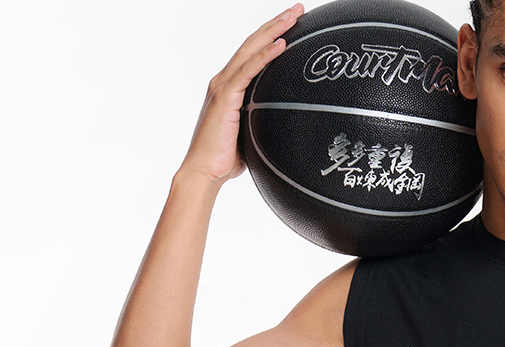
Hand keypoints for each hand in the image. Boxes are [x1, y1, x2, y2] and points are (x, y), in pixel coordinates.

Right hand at [179, 3, 303, 184]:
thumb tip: (289, 128)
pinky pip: (248, 71)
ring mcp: (223, 86)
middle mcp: (225, 80)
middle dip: (277, 23)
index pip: (254, 52)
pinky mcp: (224, 97)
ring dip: (274, 30)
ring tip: (294, 16)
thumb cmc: (227, 159)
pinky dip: (265, 56)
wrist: (204, 173)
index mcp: (231, 86)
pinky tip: (282, 45)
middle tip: (299, 8)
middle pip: (253, 42)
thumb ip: (265, 123)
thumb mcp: (253, 135)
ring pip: (251, 49)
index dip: (272, 34)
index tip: (294, 23)